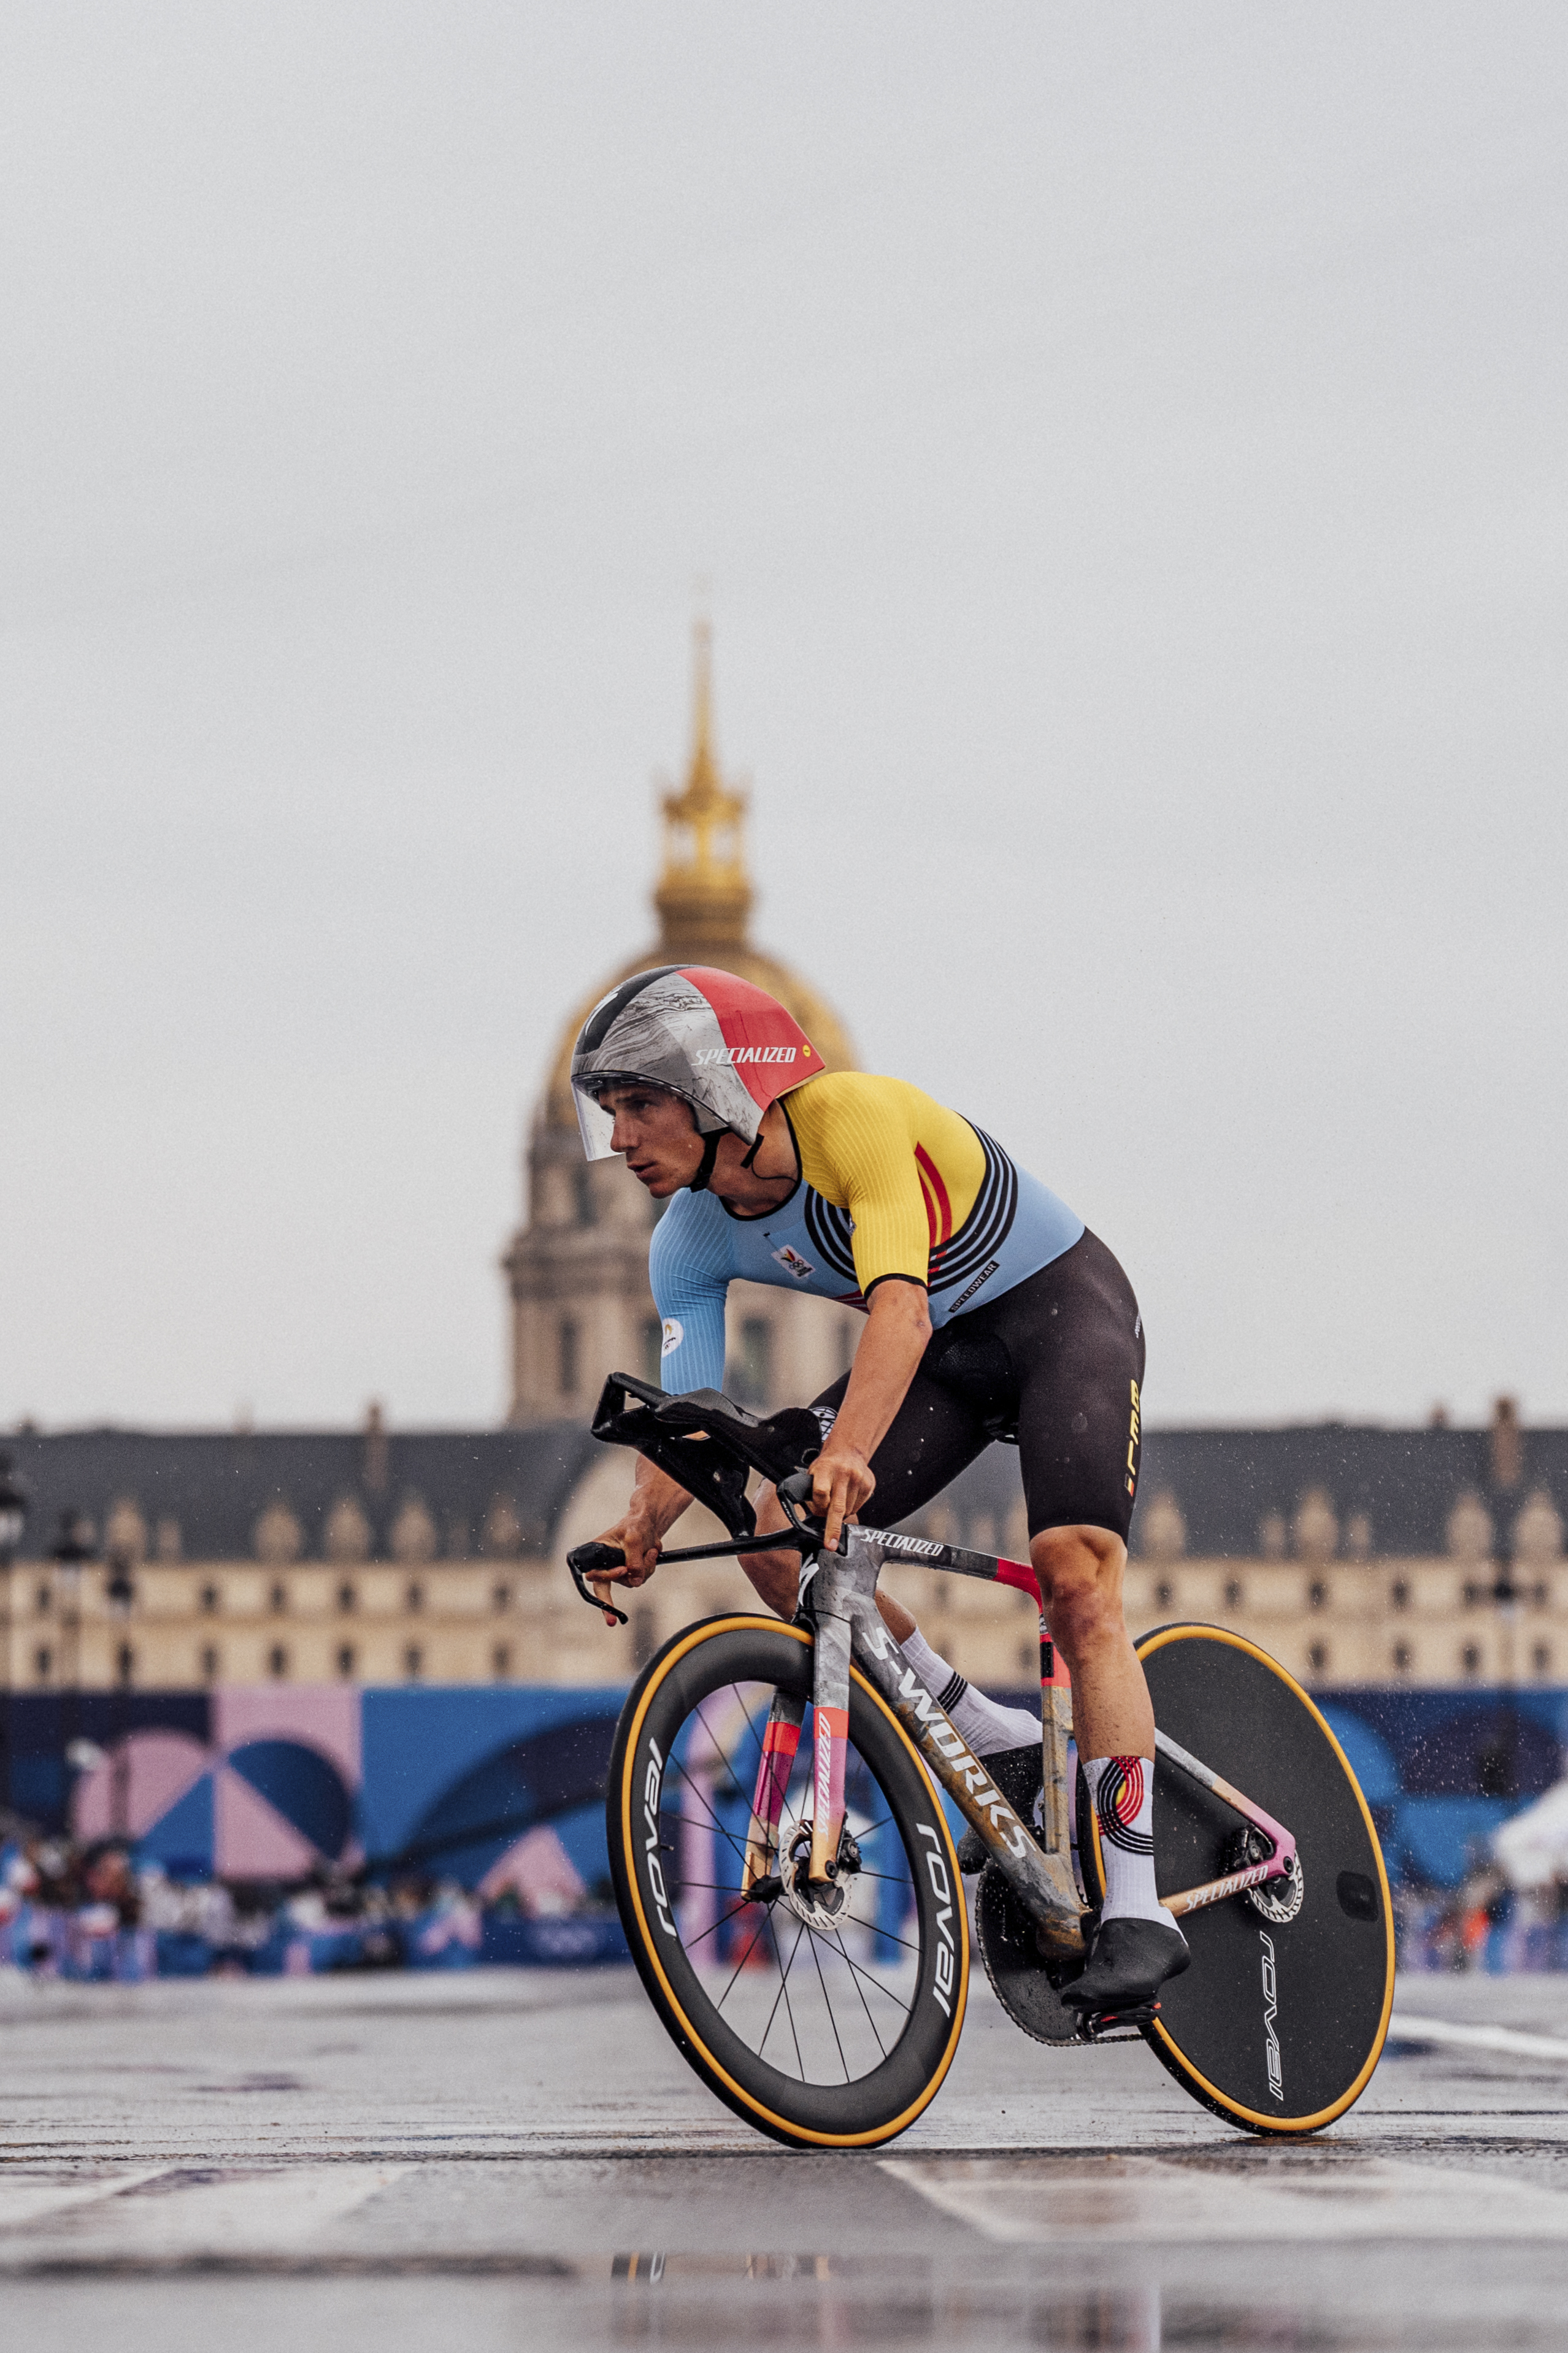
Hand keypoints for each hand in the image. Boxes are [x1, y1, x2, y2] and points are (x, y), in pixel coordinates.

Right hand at [585, 1509, 661, 1621]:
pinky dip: (649, 1567)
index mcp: (597, 1553)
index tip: (622, 1571)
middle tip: (611, 1621)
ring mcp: (618, 1570)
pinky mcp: (631, 1573)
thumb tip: (636, 1579)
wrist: (648, 1523)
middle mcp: (605, 1565)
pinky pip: (641, 1578)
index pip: (593, 1573)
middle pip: (604, 1587)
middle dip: (609, 1601)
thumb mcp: (634, 1538)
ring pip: (631, 1582)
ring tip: (650, 1551)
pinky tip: (652, 1553)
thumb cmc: (635, 1525)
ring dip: (645, 1568)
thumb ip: (634, 1559)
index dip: (606, 1576)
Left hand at [809, 1438, 875, 1553]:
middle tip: (830, 1544)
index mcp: (825, 1470)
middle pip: (837, 1507)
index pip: (820, 1493)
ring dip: (841, 1514)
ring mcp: (858, 1480)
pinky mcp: (869, 1485)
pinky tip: (848, 1496)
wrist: (848, 1450)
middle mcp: (843, 1474)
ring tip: (837, 1500)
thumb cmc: (827, 1465)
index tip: (816, 1511)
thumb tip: (814, 1516)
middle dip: (833, 1528)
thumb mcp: (813, 1473)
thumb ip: (812, 1493)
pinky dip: (851, 1508)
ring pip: (848, 1511)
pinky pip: (858, 1507)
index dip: (818, 1506)